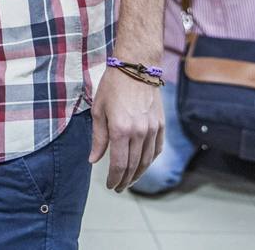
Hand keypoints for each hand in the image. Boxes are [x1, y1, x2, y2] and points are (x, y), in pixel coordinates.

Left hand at [90, 66, 164, 190]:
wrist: (136, 67)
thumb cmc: (112, 86)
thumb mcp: (98, 110)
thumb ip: (98, 138)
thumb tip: (94, 160)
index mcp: (120, 129)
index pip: (119, 164)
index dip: (114, 178)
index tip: (110, 185)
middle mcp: (139, 132)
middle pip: (134, 166)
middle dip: (125, 180)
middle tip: (118, 187)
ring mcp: (153, 129)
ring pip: (147, 160)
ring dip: (139, 174)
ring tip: (129, 180)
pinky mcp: (161, 125)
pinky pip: (157, 149)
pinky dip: (150, 160)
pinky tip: (143, 165)